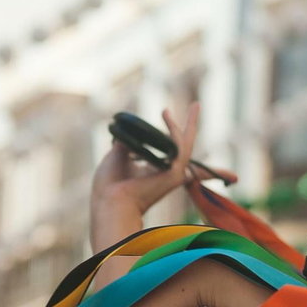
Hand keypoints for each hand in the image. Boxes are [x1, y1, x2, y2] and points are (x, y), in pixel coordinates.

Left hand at [90, 102, 237, 216]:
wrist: (110, 201)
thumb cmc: (110, 185)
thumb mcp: (117, 156)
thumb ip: (127, 142)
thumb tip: (126, 127)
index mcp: (154, 171)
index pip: (170, 152)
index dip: (173, 135)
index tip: (169, 115)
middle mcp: (167, 173)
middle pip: (185, 146)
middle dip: (192, 126)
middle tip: (196, 105)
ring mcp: (173, 174)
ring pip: (186, 144)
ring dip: (189, 123)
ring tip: (188, 107)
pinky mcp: (174, 174)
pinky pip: (180, 146)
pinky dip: (174, 129)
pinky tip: (166, 114)